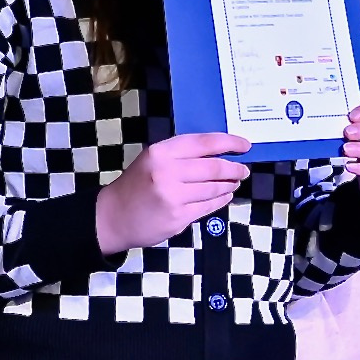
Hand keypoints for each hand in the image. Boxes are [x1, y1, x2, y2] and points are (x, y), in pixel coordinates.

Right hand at [95, 131, 252, 253]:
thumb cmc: (136, 185)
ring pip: (214, 188)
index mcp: (161, 153)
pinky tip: (225, 196)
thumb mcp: (152, 160)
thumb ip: (181, 155)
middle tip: (243, 170)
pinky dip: (221, 200)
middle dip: (234, 169)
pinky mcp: (179, 217)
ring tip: (234, 183)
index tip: (245, 145)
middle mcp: (167, 172)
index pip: (204, 143)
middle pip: (214, 168)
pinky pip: (209, 206)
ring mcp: (174, 196)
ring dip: (229, 185)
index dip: (229, 142)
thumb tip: (219, 153)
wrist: (113, 216)